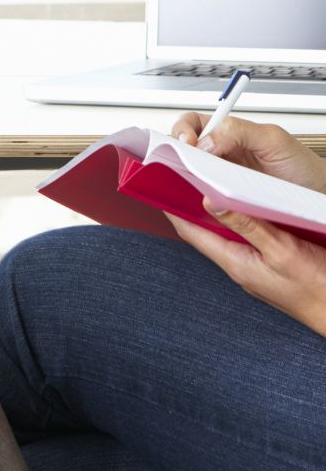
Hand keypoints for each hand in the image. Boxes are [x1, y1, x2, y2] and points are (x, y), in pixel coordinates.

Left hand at [166, 203, 325, 336]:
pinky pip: (245, 241)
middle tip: (184, 181)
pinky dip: (239, 223)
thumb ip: (247, 226)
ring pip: (226, 236)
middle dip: (192, 208)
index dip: (174, 209)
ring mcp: (253, 269)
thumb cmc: (318, 289)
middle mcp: (239, 267)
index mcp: (235, 263)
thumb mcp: (281, 251)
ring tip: (209, 188)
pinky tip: (246, 210)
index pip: (192, 233)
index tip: (161, 187)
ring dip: (216, 214)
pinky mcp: (269, 268)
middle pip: (206, 232)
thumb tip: (211, 203)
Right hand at [171, 112, 325, 194]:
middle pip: (184, 148)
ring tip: (192, 180)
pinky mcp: (223, 200)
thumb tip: (205, 140)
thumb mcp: (274, 141)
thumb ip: (239, 131)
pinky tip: (201, 199)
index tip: (187, 142)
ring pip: (189, 173)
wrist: (319, 198)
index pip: (192, 123)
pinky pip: (202, 196)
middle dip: (177, 152)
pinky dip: (196, 197)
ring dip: (185, 176)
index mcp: (228, 132)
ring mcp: (219, 177)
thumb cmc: (302, 168)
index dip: (183, 130)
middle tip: (185, 163)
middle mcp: (220, 153)